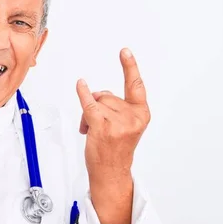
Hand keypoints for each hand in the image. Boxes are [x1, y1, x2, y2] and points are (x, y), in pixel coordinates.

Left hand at [76, 48, 149, 180]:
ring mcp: (118, 122)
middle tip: (100, 126)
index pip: (135, 85)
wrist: (111, 172)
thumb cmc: (116, 148)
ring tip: (94, 131)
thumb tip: (95, 94)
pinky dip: (82, 94)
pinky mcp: (102, 126)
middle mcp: (132, 116)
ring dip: (89, 114)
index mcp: (141, 113)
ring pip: (96, 102)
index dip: (130, 67)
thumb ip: (117, 106)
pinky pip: (89, 104)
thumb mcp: (126, 125)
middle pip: (107, 95)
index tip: (125, 52)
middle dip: (98, 106)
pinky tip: (80, 85)